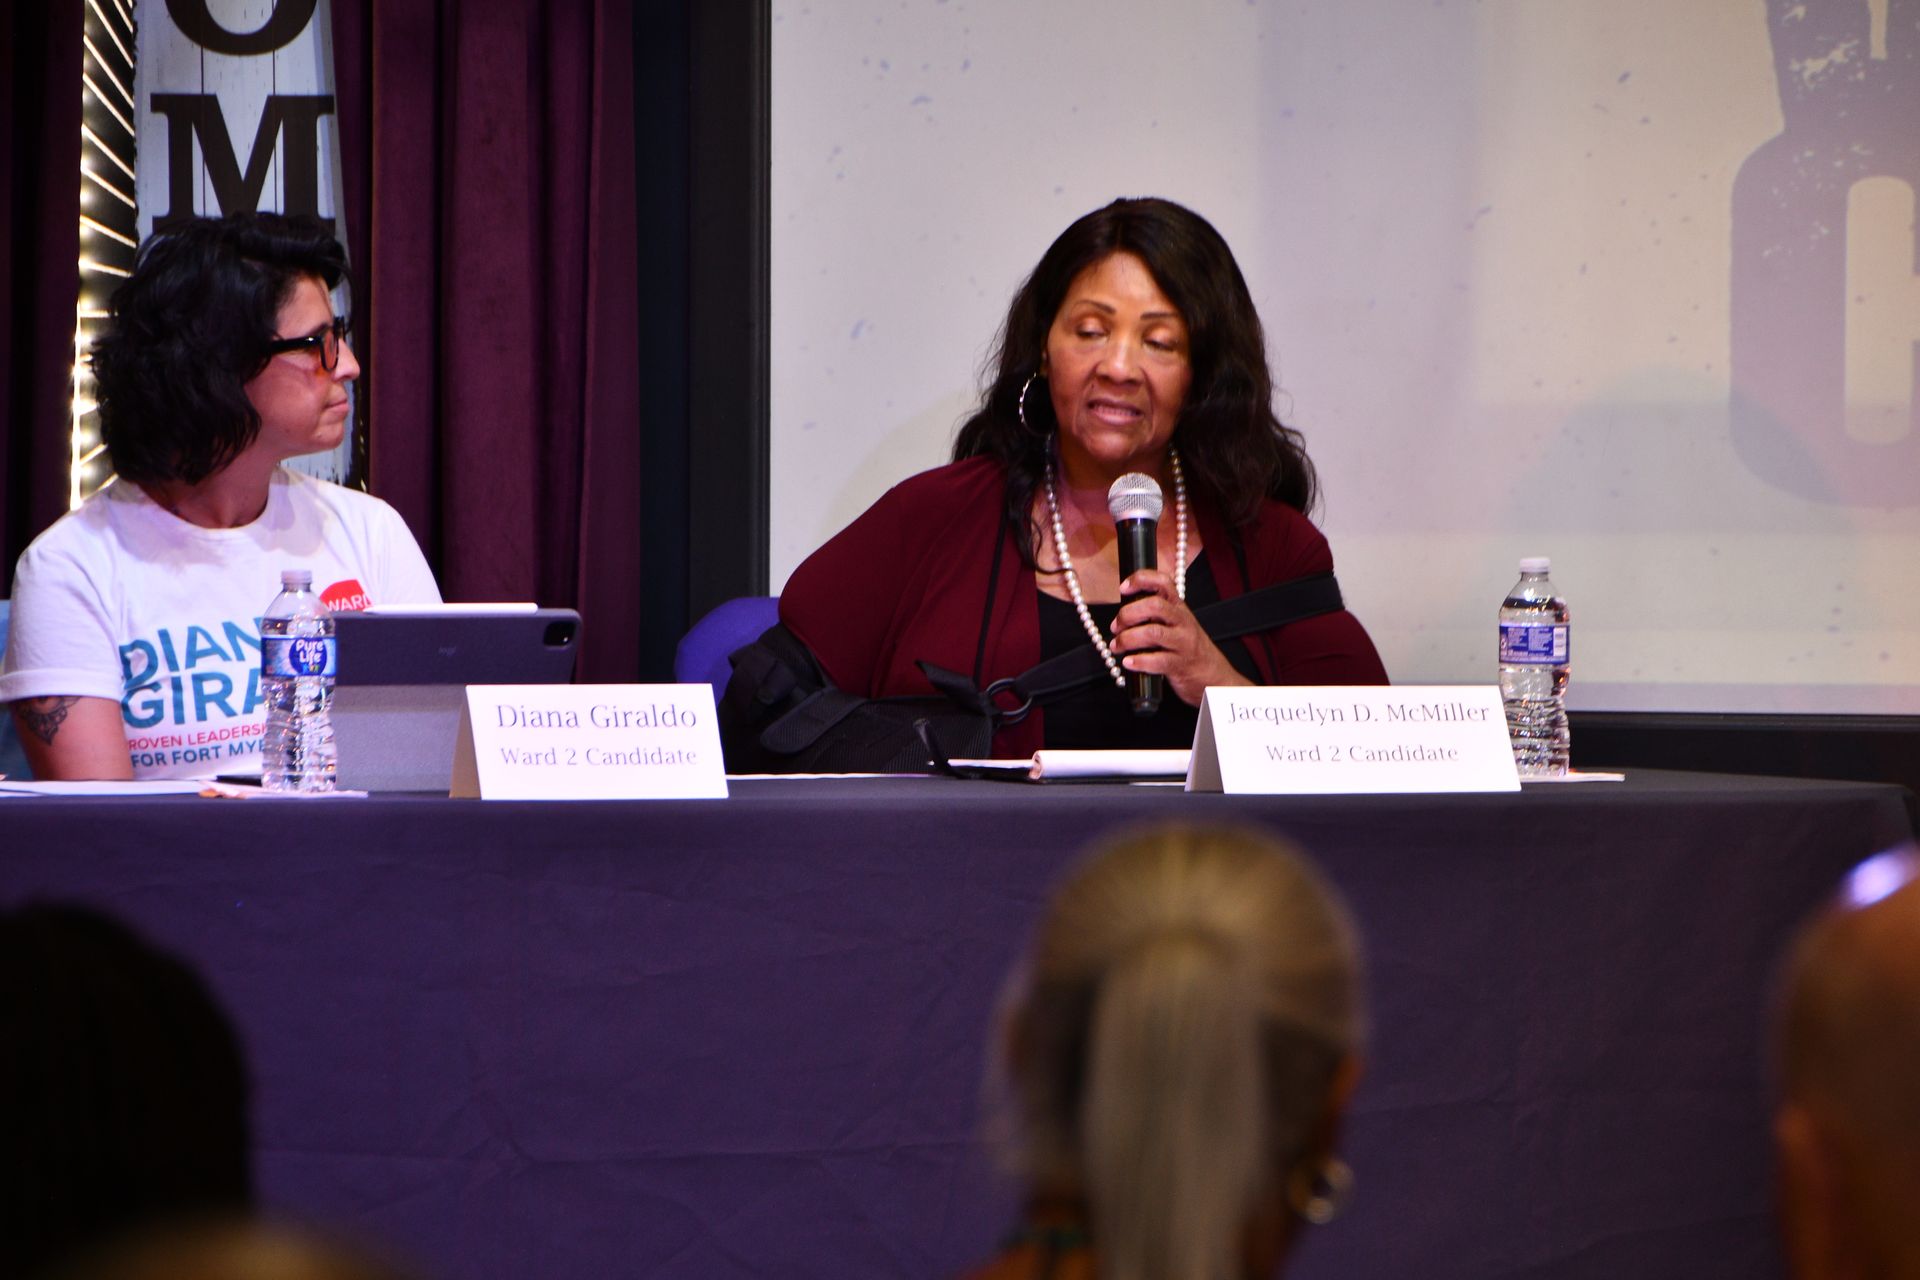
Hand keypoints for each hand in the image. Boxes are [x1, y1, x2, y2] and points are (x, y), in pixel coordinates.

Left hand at [1109, 568, 1252, 706]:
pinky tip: (1128, 662)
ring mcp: (1182, 643)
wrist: (1212, 674)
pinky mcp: (1179, 664)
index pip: (1164, 582)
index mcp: (1179, 608)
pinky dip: (1139, 661)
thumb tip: (1123, 612)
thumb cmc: (1188, 647)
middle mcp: (1182, 622)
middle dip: (1128, 614)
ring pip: (1153, 633)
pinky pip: (1157, 661)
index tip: (1123, 587)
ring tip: (1117, 646)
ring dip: (1128, 639)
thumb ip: (1156, 613)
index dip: (1142, 580)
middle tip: (1116, 626)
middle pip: (1154, 606)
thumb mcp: (1176, 623)